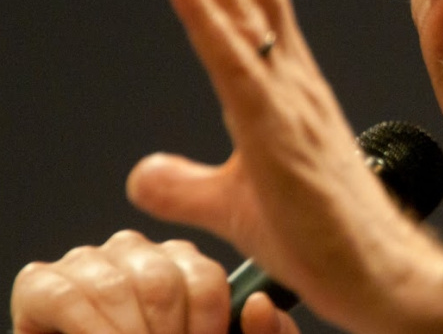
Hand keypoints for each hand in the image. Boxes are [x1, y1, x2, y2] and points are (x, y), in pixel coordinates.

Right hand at [10, 230, 298, 333]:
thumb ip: (264, 333)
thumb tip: (257, 305)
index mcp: (183, 265)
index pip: (205, 280)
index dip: (207, 323)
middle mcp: (138, 253)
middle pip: (162, 281)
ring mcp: (89, 262)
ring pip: (117, 287)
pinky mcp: (42, 282)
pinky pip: (66, 296)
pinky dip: (89, 330)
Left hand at [127, 0, 442, 333]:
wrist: (377, 275)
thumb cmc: (321, 234)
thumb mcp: (233, 203)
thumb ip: (186, 179)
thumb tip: (141, 171)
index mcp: (280, 84)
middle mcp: (289, 78)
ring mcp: (288, 101)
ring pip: (244, 8)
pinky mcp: (280, 136)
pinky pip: (238, 68)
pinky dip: (208, 19)